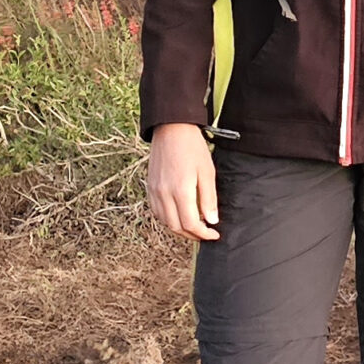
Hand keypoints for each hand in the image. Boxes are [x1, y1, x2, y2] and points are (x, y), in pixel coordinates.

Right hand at [148, 123, 220, 241]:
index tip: (214, 234)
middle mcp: (163, 194)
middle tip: (205, 234)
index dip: (203, 234)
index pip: (190, 224)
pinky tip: (179, 216)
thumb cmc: (192, 147)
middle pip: (176, 227)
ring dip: (179, 229)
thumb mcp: (207, 172)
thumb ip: (208, 198)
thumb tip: (211, 221)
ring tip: (194, 227)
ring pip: (165, 222)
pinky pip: (157, 212)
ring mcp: (154, 191)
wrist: (171, 129)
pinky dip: (168, 220)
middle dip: (192, 235)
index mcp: (180, 191)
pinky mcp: (149, 187)